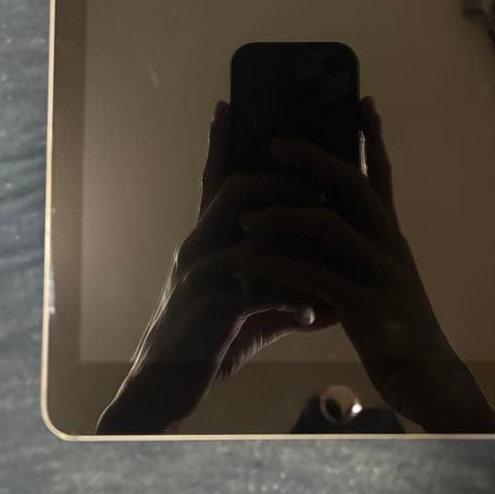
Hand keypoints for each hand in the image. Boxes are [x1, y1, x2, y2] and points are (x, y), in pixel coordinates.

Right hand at [96, 103, 334, 433]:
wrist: (166, 389)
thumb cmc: (210, 341)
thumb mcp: (247, 307)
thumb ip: (282, 290)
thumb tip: (326, 294)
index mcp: (207, 238)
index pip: (215, 179)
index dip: (221, 142)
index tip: (228, 104)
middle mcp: (198, 247)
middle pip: (238, 192)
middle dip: (285, 187)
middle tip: (323, 199)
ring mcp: (198, 276)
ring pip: (249, 235)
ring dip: (295, 243)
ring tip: (328, 255)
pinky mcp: (206, 310)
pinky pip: (254, 289)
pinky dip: (291, 299)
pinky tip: (314, 315)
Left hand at [237, 98, 494, 433]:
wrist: (427, 378)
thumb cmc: (396, 326)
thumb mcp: (384, 276)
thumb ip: (361, 246)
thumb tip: (328, 217)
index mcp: (391, 236)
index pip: (382, 175)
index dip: (372, 137)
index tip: (362, 101)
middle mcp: (389, 245)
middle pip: (353, 185)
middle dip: (314, 158)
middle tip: (277, 142)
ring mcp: (380, 274)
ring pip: (328, 226)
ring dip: (282, 215)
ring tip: (247, 217)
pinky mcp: (364, 308)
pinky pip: (314, 277)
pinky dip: (278, 268)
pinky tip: (250, 267)